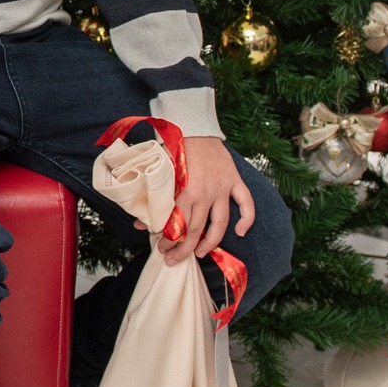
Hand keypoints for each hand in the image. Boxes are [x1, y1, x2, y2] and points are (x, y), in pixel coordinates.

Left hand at [157, 134, 253, 264]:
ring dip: (210, 242)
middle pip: (197, 230)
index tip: (162, 249)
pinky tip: (240, 232)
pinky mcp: (234, 181)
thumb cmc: (175, 149)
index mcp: (185, 191)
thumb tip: (140, 222)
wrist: (194, 127)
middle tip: (174, 259)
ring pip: (220, 224)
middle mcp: (206, 193)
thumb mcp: (160, 172)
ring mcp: (222, 188)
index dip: (170, 241)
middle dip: (184, 248)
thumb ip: (153, 198)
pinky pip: (246, 203)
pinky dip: (247, 218)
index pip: (178, 225)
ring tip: (199, 253)